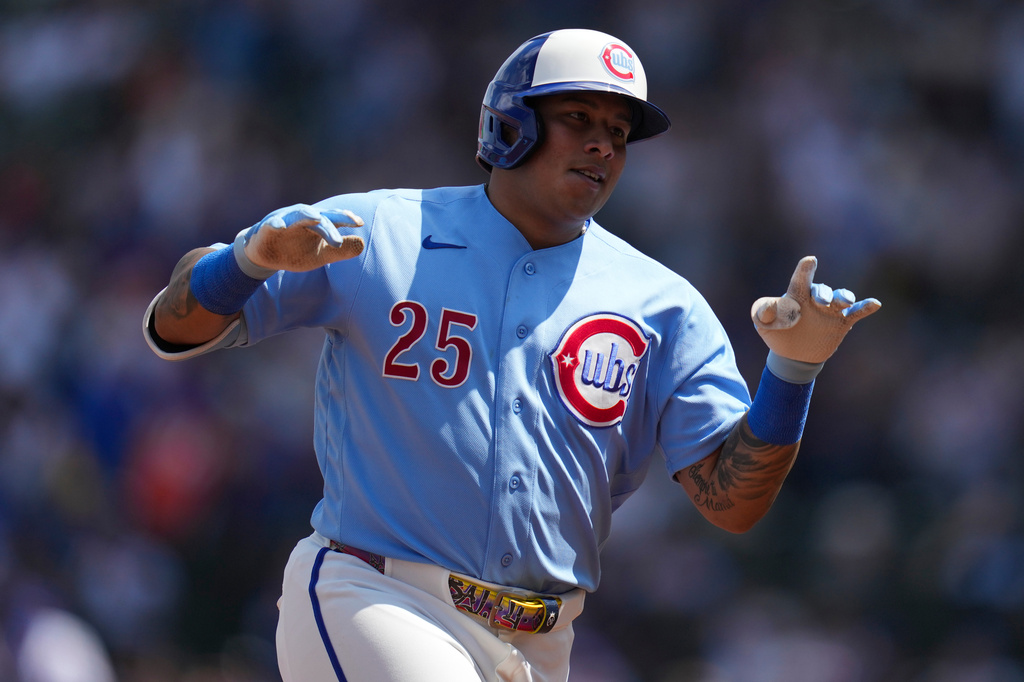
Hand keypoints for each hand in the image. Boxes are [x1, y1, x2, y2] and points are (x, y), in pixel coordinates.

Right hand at [241, 204, 364, 272]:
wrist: (266, 256)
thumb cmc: (296, 252)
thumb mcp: (321, 255)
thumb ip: (341, 250)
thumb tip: (363, 243)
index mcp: (318, 223)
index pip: (334, 218)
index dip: (346, 218)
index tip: (360, 223)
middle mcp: (304, 217)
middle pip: (320, 218)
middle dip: (329, 227)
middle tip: (337, 242)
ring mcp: (286, 220)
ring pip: (298, 214)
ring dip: (307, 214)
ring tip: (316, 217)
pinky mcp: (268, 227)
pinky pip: (272, 224)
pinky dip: (276, 223)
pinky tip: (280, 226)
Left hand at [751, 256, 880, 363]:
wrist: (792, 355)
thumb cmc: (777, 332)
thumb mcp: (764, 323)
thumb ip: (762, 313)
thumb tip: (769, 307)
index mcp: (796, 295)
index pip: (800, 279)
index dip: (805, 269)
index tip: (810, 260)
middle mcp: (815, 299)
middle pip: (821, 289)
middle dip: (822, 293)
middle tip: (821, 302)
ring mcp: (830, 310)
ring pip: (840, 298)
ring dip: (844, 297)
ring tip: (845, 302)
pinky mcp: (842, 322)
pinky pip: (856, 312)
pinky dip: (865, 307)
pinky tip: (875, 303)